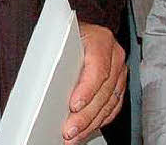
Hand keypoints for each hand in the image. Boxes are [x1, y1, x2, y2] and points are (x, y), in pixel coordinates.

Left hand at [63, 23, 126, 143]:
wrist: (82, 31)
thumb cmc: (69, 33)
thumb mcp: (61, 36)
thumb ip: (58, 54)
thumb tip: (47, 78)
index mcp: (101, 39)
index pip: (98, 68)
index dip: (87, 90)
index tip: (73, 105)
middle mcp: (114, 55)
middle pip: (104, 90)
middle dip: (86, 114)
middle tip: (70, 129)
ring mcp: (119, 70)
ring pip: (110, 102)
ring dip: (91, 122)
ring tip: (75, 135)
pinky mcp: (119, 83)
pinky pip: (113, 106)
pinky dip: (100, 120)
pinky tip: (87, 128)